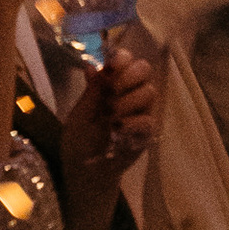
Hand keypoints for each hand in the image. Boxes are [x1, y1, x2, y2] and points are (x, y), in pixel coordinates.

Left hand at [59, 38, 156, 193]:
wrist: (85, 172)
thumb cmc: (80, 140)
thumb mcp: (79, 114)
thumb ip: (91, 92)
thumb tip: (90, 66)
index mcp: (113, 84)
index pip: (126, 60)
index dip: (122, 57)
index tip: (111, 65)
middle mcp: (131, 93)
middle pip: (145, 69)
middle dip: (128, 76)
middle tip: (111, 91)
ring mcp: (141, 112)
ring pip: (149, 92)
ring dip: (127, 101)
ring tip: (109, 115)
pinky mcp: (147, 132)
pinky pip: (148, 119)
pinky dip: (131, 122)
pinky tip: (116, 129)